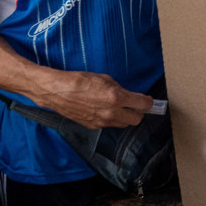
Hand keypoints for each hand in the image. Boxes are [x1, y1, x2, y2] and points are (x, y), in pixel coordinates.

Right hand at [34, 70, 152, 129]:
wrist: (58, 91)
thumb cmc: (79, 81)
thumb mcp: (104, 78)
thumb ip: (120, 89)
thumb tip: (128, 95)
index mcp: (116, 98)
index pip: (143, 105)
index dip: (148, 102)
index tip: (147, 100)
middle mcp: (111, 113)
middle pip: (136, 120)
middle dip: (137, 112)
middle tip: (134, 105)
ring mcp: (102, 122)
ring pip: (123, 124)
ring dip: (124, 116)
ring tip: (117, 106)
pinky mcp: (93, 126)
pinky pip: (109, 125)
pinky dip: (111, 119)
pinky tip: (103, 109)